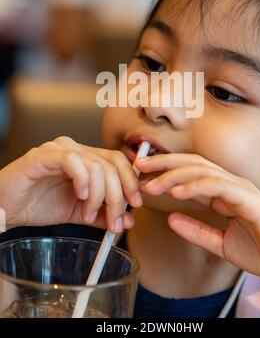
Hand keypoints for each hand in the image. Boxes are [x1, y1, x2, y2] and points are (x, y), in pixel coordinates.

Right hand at [0, 137, 141, 232]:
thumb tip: (128, 220)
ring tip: (88, 216)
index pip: (118, 160)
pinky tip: (81, 197)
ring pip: (95, 166)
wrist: (6, 207)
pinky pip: (73, 161)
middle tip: (115, 221)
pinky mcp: (43, 156)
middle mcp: (75, 149)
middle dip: (118, 195)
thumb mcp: (78, 212)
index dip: (131, 180)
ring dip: (99, 196)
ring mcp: (59, 150)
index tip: (136, 204)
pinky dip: (83, 181)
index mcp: (85, 158)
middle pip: (111, 165)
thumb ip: (102, 214)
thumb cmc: (37, 205)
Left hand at [135, 153, 259, 291]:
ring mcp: (241, 188)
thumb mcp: (221, 244)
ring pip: (202, 170)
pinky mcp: (249, 198)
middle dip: (164, 163)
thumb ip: (197, 231)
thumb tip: (171, 219)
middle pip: (192, 164)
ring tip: (152, 184)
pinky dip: (196, 186)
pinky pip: (218, 186)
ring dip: (174, 175)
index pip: (191, 173)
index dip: (165, 172)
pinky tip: (177, 192)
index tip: (143, 177)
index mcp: (224, 192)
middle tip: (139, 167)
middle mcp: (231, 184)